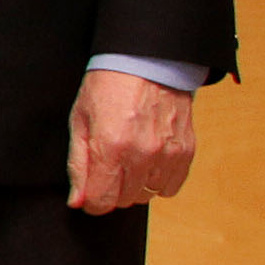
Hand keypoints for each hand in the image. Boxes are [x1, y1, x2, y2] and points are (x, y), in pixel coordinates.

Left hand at [69, 71, 196, 214]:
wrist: (146, 63)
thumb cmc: (107, 88)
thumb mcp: (79, 122)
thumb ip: (78, 165)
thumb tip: (77, 201)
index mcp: (110, 147)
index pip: (101, 201)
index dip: (91, 202)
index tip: (90, 192)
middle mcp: (142, 154)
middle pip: (124, 201)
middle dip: (111, 191)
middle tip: (108, 168)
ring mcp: (167, 154)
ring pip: (148, 196)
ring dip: (135, 187)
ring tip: (128, 161)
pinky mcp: (186, 151)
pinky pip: (171, 186)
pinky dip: (158, 181)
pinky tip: (148, 163)